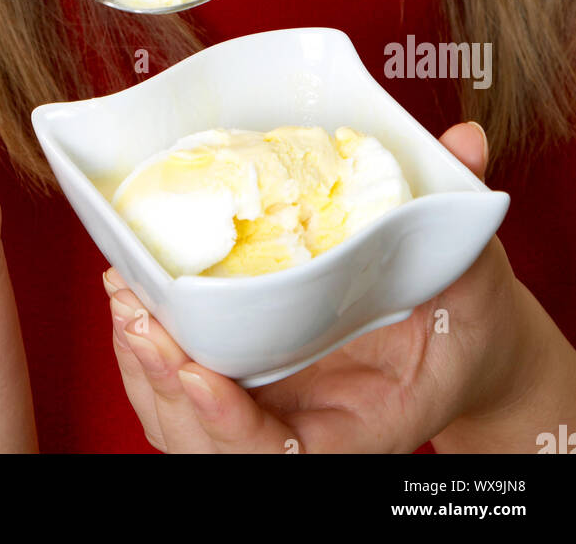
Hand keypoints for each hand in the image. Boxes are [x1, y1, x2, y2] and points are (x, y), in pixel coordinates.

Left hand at [105, 123, 525, 452]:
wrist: (455, 342)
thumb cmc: (463, 320)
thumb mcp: (473, 277)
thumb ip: (460, 223)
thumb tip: (463, 144)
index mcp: (358, 426)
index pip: (281, 454)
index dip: (230, 424)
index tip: (197, 372)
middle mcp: (301, 429)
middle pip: (211, 440)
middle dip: (165, 382)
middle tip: (137, 313)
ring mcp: (268, 410)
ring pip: (184, 419)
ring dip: (144, 364)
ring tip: (124, 296)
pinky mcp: (246, 382)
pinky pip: (181, 387)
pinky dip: (148, 352)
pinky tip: (133, 297)